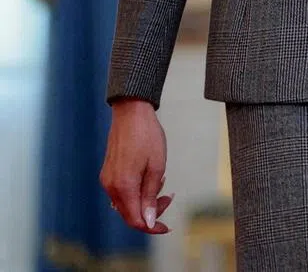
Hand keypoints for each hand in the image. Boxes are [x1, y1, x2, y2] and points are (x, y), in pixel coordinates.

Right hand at [100, 99, 173, 233]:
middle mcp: (110, 187)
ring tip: (161, 184)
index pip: (135, 220)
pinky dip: (136, 191)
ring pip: (126, 203)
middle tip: (169, 197)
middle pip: (129, 214)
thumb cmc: (147, 135)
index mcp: (123, 186)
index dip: (151, 227)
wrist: (131, 112)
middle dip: (150, 212)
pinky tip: (149, 178)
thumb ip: (151, 196)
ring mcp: (107, 179)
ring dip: (144, 200)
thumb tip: (147, 221)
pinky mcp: (108, 172)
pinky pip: (121, 191)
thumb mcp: (156, 166)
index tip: (166, 227)